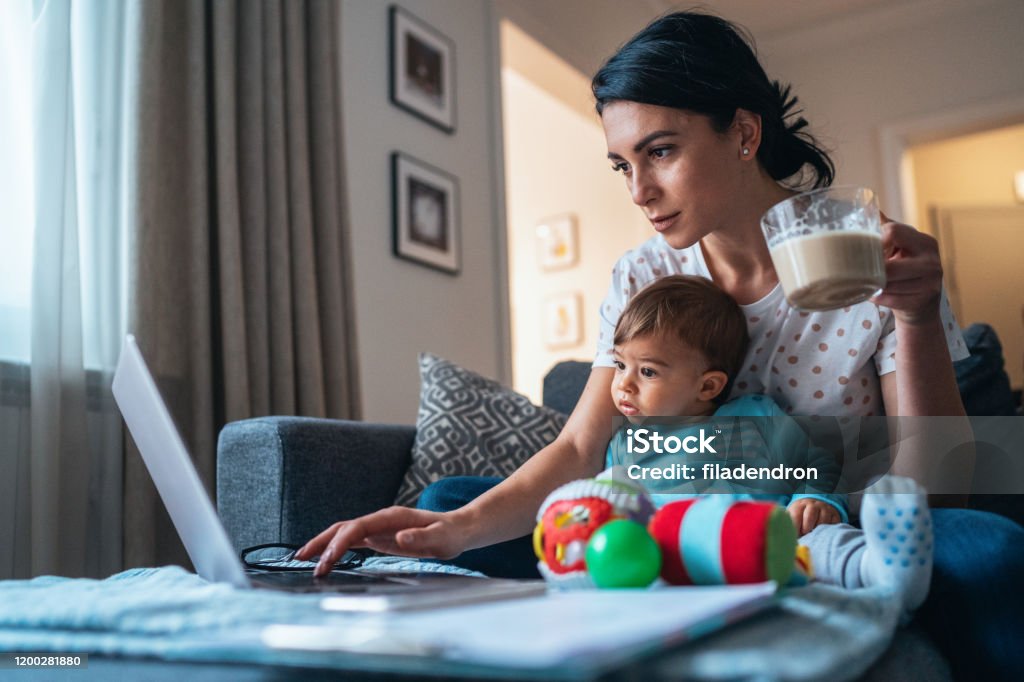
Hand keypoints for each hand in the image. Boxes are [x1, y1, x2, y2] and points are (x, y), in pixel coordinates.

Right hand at [294, 507, 468, 576]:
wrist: (459, 529)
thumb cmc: (451, 534)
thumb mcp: (441, 539)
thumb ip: (420, 538)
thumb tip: (398, 539)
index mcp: (391, 518)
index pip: (357, 528)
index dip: (340, 543)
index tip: (327, 561)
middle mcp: (381, 520)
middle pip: (343, 528)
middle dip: (321, 542)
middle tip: (301, 559)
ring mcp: (379, 528)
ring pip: (344, 534)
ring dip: (324, 545)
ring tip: (303, 559)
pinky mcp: (380, 537)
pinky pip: (353, 541)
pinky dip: (336, 549)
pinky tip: (326, 559)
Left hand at [787, 498, 839, 535]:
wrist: (816, 507)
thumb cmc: (801, 517)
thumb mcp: (793, 517)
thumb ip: (789, 524)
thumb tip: (786, 537)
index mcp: (800, 505)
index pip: (796, 514)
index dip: (795, 526)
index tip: (794, 534)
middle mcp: (813, 505)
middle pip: (811, 514)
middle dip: (807, 527)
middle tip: (805, 534)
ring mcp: (825, 509)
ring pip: (823, 519)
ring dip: (818, 529)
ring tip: (814, 535)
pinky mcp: (834, 514)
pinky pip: (834, 522)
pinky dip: (829, 530)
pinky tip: (824, 534)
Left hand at [871, 212, 942, 326]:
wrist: (922, 304)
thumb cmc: (906, 270)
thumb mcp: (901, 247)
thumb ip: (887, 230)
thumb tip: (870, 206)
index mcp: (925, 242)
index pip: (894, 232)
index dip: (874, 242)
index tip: (863, 251)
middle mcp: (932, 260)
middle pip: (890, 265)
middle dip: (870, 270)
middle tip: (855, 272)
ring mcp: (931, 282)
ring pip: (889, 284)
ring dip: (871, 286)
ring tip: (862, 284)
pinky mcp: (924, 301)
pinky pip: (892, 300)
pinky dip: (878, 298)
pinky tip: (872, 295)